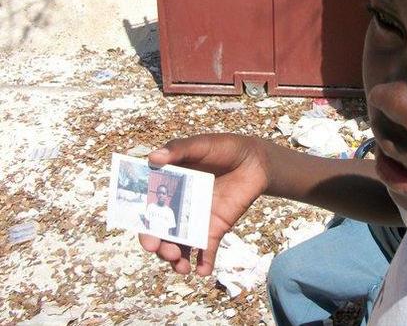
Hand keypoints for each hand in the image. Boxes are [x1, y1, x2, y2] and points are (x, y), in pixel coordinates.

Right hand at [138, 134, 268, 275]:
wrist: (254, 160)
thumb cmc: (223, 148)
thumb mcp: (201, 145)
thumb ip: (179, 150)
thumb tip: (153, 158)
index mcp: (166, 187)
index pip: (146, 209)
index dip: (142, 224)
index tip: (146, 236)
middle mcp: (176, 207)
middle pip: (160, 232)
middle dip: (159, 246)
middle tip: (165, 252)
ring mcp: (195, 220)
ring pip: (179, 245)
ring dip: (176, 259)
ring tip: (181, 266)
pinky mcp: (215, 228)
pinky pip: (206, 250)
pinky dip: (203, 263)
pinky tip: (202, 271)